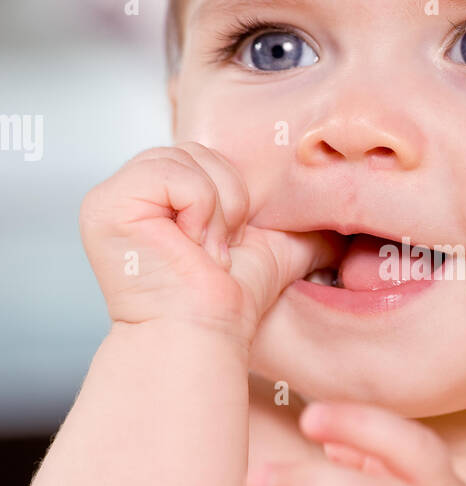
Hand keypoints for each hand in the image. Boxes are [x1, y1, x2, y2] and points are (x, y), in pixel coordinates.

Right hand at [79, 141, 340, 347]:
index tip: (229, 247)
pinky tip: (190, 249)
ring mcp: (112, 196)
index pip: (208, 157)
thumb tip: (338, 227)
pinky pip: (176, 174)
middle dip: (228, 203)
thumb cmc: (228, 304)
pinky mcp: (106, 204)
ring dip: (217, 212)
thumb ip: (294, 225)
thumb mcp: (270, 248)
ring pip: (190, 159)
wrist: (206, 334)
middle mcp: (131, 192)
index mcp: (160, 196)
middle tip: (218, 252)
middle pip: (200, 151)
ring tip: (204, 252)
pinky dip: (199, 211)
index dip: (233, 199)